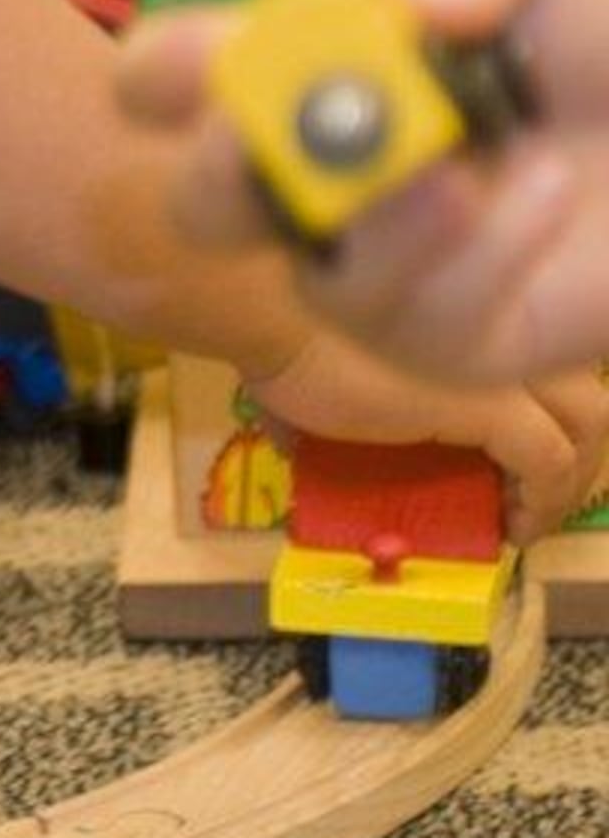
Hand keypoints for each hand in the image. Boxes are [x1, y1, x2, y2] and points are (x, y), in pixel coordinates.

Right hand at [125, 0, 608, 384]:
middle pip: (201, 207)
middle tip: (304, 134)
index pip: (167, 81)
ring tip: (472, 168)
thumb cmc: (594, 43)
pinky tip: (549, 190)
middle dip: (236, 174)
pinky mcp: (442, 341)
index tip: (202, 60)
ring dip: (392, 218)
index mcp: (296, 76)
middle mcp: (310, 181)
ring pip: (321, 280)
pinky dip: (488, 249)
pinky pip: (424, 321)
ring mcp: (368, 271)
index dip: (156, 74)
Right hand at [244, 333, 608, 543]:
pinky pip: (551, 462)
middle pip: (589, 392)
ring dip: (567, 479)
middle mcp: (503, 337)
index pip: (554, 370)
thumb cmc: (281, 334)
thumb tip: (292, 439)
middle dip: (577, 453)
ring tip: (523, 516)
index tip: (507, 475)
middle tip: (529, 497)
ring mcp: (504, 367)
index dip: (550, 423)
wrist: (271, 321)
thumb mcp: (324, 371)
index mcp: (475, 324)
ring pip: (591, 421)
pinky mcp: (492, 404)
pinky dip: (542, 502)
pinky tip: (510, 527)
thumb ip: (329, 399)